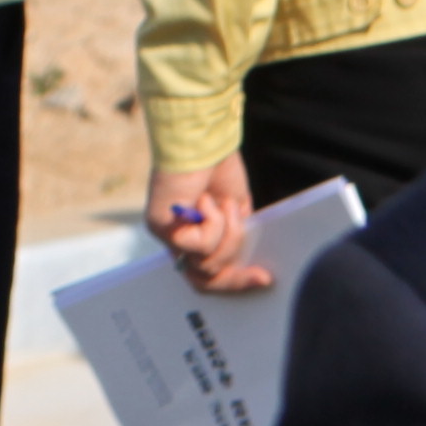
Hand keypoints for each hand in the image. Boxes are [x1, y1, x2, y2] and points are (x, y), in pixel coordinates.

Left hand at [148, 158, 267, 292]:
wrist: (202, 142)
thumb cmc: (218, 169)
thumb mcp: (236, 213)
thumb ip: (235, 237)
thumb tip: (244, 268)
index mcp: (195, 238)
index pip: (209, 276)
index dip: (237, 283)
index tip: (266, 278)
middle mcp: (176, 241)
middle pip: (203, 282)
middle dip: (237, 278)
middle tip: (262, 275)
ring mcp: (166, 236)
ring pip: (207, 264)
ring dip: (229, 235)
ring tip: (225, 205)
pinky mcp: (159, 226)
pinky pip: (199, 245)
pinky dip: (213, 223)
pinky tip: (205, 200)